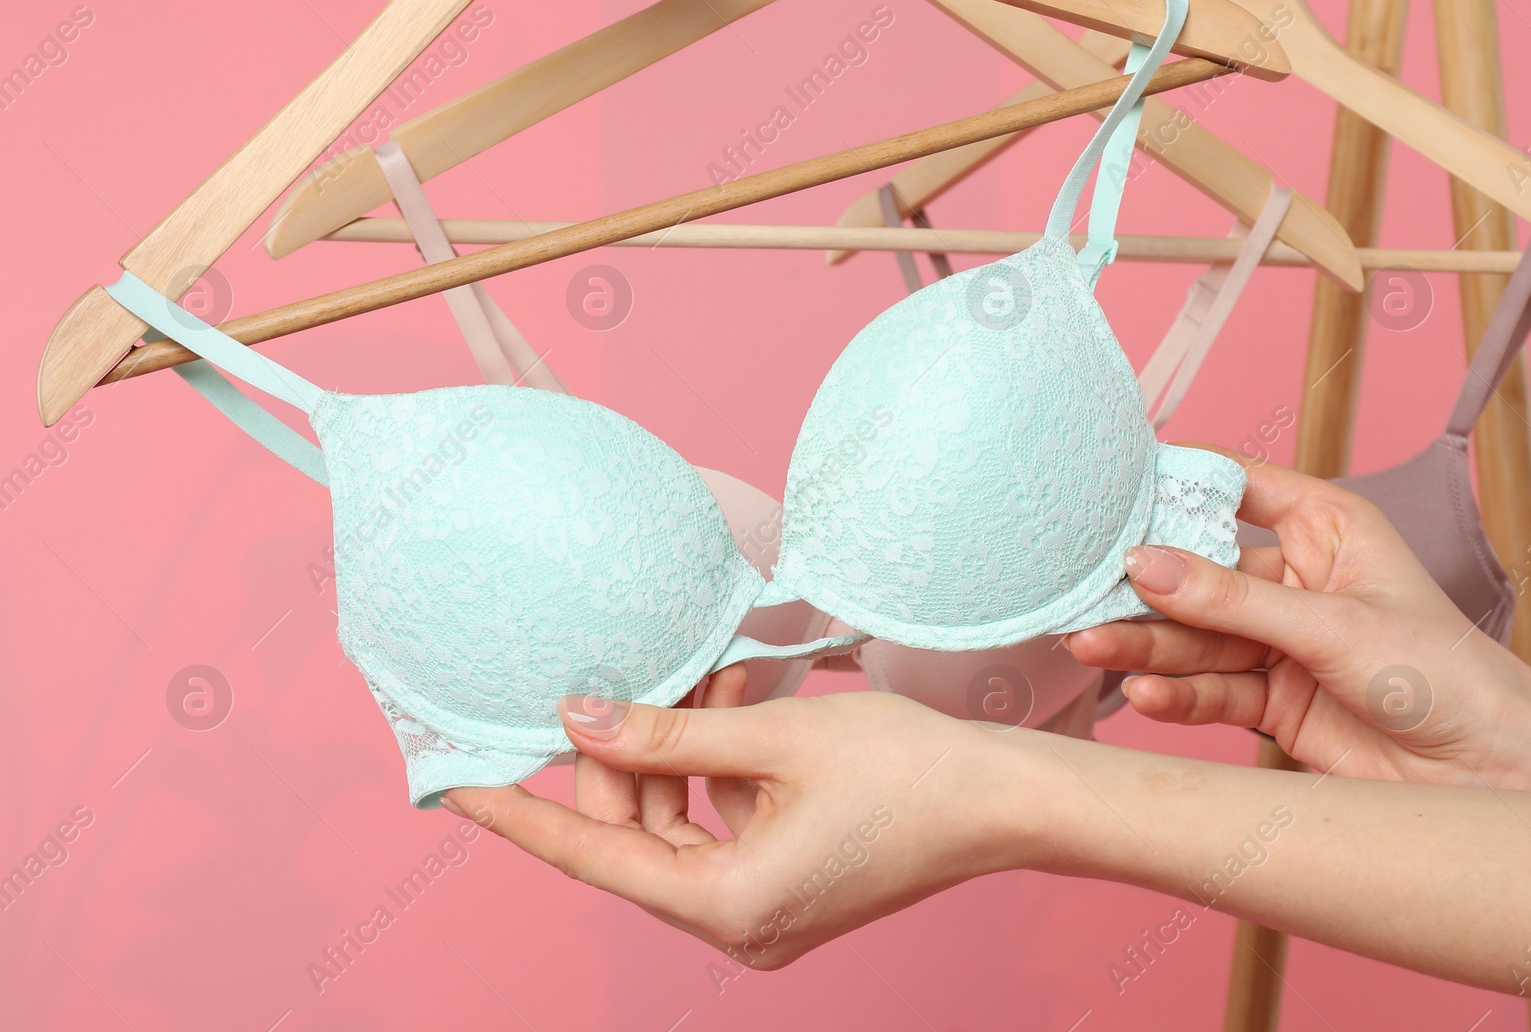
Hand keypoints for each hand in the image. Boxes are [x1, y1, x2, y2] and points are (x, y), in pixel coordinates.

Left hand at [442, 676, 1048, 967]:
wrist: (1004, 799)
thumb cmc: (907, 770)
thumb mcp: (773, 739)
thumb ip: (666, 732)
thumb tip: (578, 716)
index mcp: (726, 905)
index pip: (589, 857)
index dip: (518, 814)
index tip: (454, 784)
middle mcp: (736, 924)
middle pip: (634, 836)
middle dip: (625, 754)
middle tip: (626, 680)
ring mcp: (762, 909)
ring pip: (673, 825)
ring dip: (676, 751)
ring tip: (703, 679)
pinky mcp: (784, 884)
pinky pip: (717, 824)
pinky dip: (713, 768)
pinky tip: (729, 706)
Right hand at [1067, 451, 1530, 794]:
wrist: (1488, 775)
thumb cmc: (1444, 676)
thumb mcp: (1332, 625)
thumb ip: (1232, 601)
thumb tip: (1146, 565)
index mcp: (1325, 528)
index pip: (1235, 487)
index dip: (1175, 486)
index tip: (1109, 490)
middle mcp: (1295, 580)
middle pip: (1199, 573)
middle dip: (1145, 588)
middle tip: (1086, 595)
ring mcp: (1277, 642)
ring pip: (1194, 636)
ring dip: (1145, 645)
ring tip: (1093, 647)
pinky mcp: (1268, 701)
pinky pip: (1208, 690)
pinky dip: (1175, 694)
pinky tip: (1144, 693)